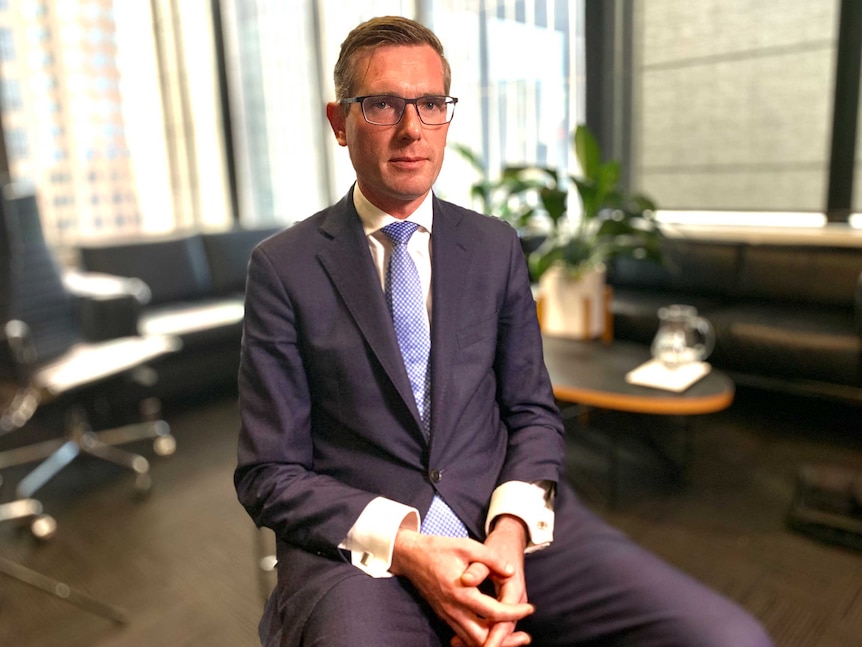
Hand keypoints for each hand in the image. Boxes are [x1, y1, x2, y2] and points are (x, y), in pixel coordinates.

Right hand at [390, 527, 533, 646]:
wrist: (411, 556)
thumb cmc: (439, 549)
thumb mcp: (467, 546)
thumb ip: (490, 559)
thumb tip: (510, 571)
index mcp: (461, 592)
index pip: (494, 612)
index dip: (515, 613)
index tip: (530, 608)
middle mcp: (453, 609)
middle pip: (482, 638)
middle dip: (504, 640)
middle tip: (524, 635)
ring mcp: (447, 614)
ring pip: (471, 641)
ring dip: (492, 641)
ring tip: (513, 636)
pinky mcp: (444, 615)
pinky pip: (463, 635)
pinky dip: (479, 638)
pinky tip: (491, 630)